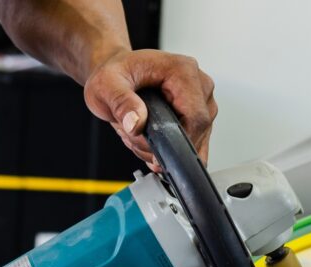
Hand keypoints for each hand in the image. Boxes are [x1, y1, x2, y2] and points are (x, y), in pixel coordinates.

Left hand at [83, 48, 217, 170]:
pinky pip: (196, 141)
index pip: (196, 118)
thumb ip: (121, 102)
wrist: (119, 72)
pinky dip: (173, 147)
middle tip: (136, 136)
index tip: (156, 152)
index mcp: (183, 71)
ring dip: (167, 146)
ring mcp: (204, 101)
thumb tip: (136, 123)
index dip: (177, 141)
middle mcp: (200, 84)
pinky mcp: (202, 114)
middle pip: (197, 131)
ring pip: (197, 140)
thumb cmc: (117, 73)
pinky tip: (154, 137)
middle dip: (167, 144)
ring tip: (141, 133)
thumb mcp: (106, 84)